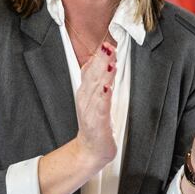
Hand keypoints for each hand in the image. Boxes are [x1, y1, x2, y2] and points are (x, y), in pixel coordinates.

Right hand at [73, 40, 117, 170]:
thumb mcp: (96, 99)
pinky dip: (103, 96)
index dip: (97, 56)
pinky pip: (100, 107)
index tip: (106, 43)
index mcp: (85, 92)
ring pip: (96, 88)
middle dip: (101, 60)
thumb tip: (104, 61)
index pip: (89, 70)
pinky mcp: (97, 123)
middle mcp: (85, 99)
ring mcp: (90, 111)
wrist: (91, 151)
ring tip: (110, 61)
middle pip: (92, 75)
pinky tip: (106, 87)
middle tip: (108, 46)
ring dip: (103, 74)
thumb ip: (98, 80)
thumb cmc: (96, 124)